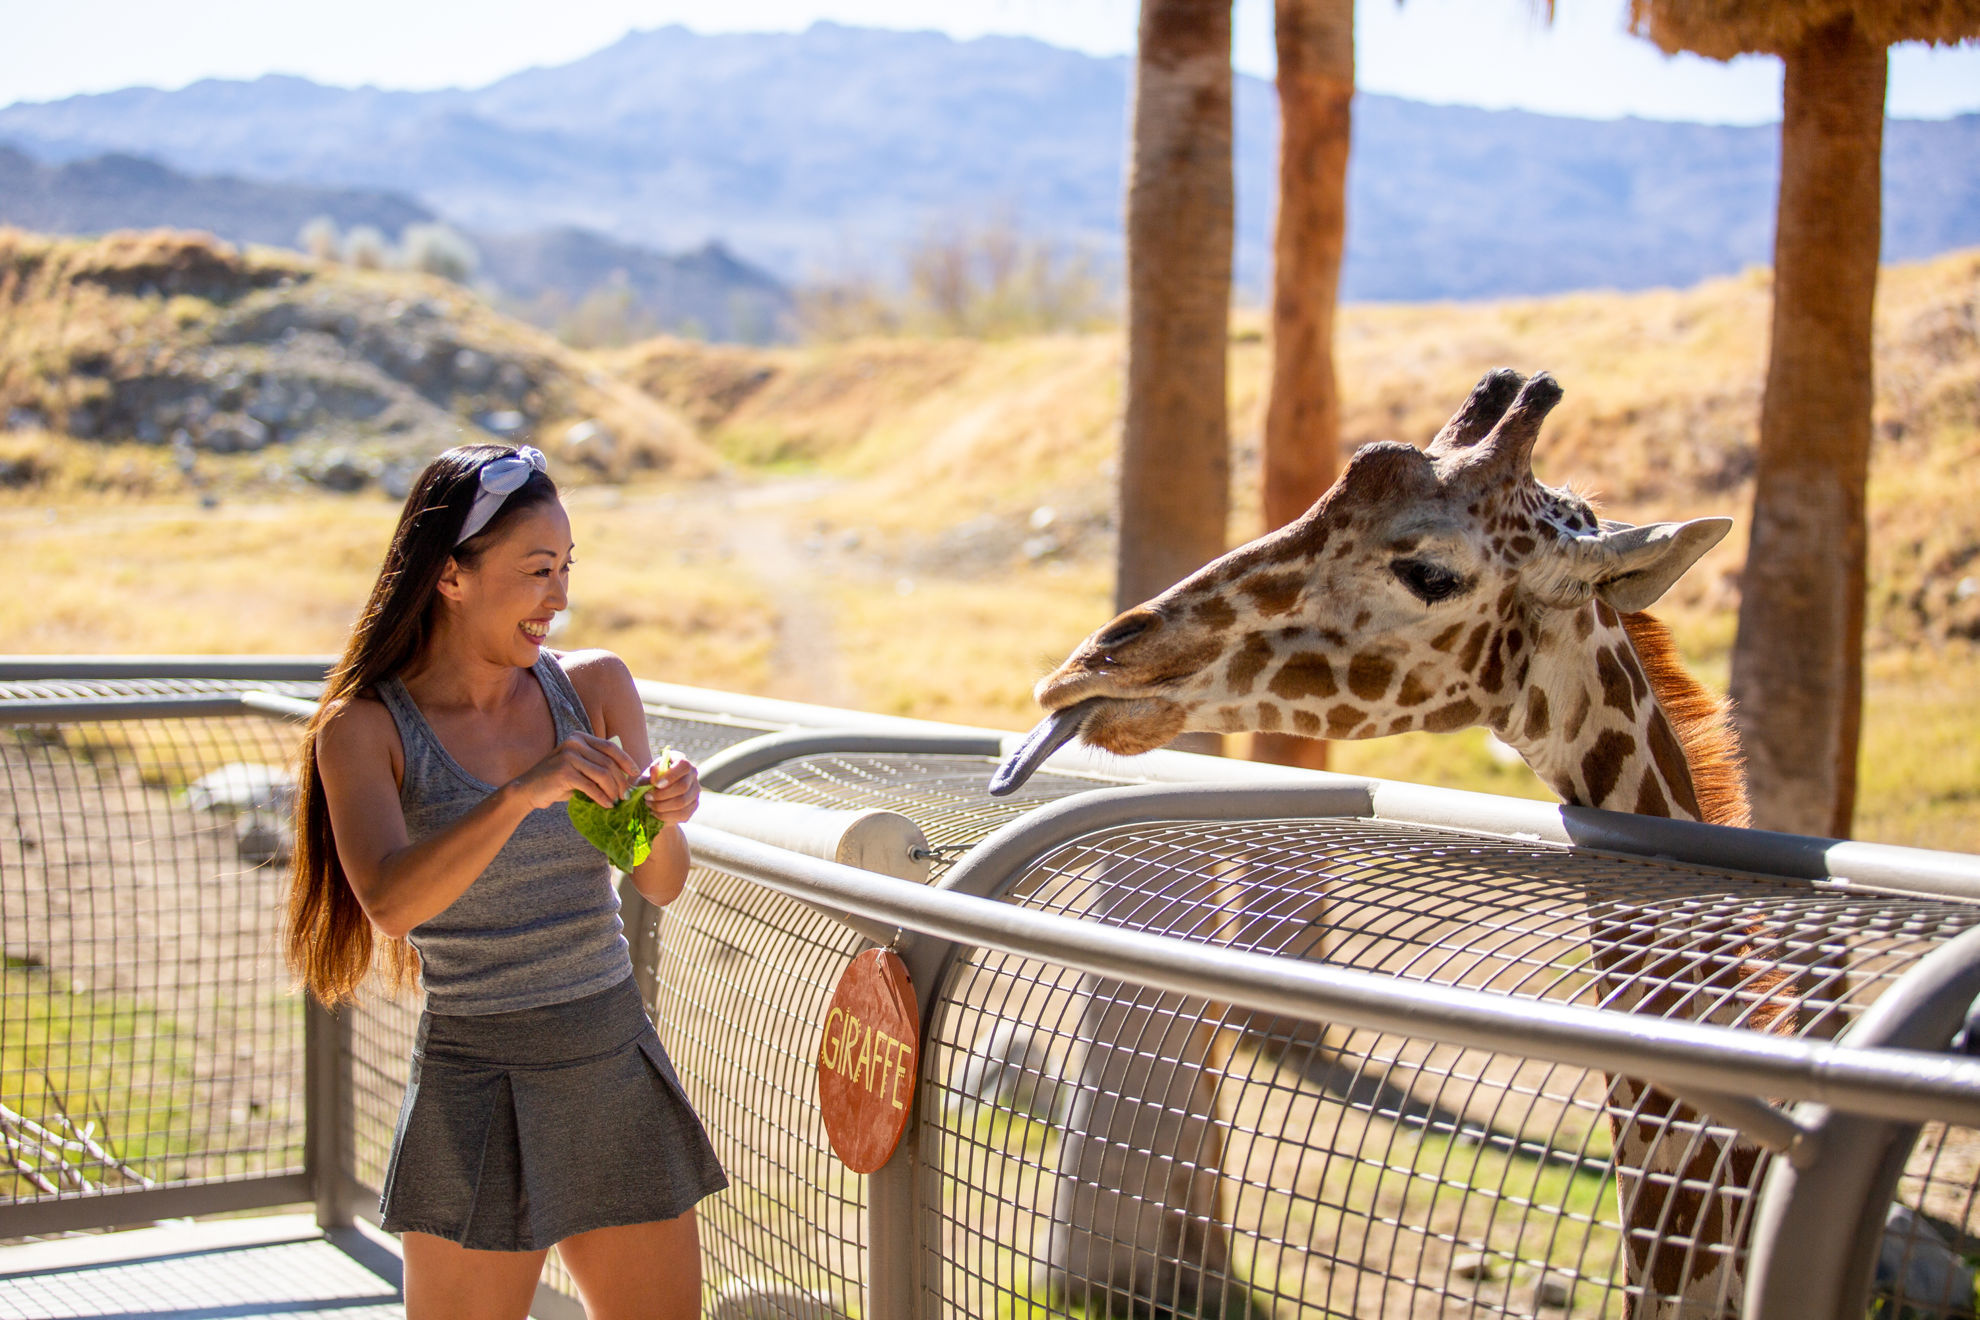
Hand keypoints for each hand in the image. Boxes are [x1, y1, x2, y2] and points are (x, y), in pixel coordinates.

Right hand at [510, 733, 641, 810]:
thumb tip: (627, 776)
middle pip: (608, 762)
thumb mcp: (579, 767)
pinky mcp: (564, 772)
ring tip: (616, 801)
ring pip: (603, 775)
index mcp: (579, 737)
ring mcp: (569, 756)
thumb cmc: (557, 781)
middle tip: (625, 795)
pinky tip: (606, 805)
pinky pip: (591, 787)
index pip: (610, 747)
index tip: (635, 773)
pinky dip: (602, 798)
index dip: (626, 760)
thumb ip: (597, 765)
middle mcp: (574, 743)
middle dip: (620, 781)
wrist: (527, 790)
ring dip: (613, 790)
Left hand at [639, 754, 700, 827]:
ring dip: (662, 806)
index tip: (655, 784)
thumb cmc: (649, 782)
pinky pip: (682, 814)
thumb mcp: (645, 777)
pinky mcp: (693, 805)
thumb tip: (654, 771)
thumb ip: (649, 775)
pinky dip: (665, 815)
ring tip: (648, 804)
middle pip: (683, 786)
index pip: (683, 766)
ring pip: (682, 802)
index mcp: (681, 761)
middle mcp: (692, 774)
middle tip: (647, 797)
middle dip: (662, 794)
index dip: (671, 775)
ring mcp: (695, 790)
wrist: (654, 795)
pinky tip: (654, 813)